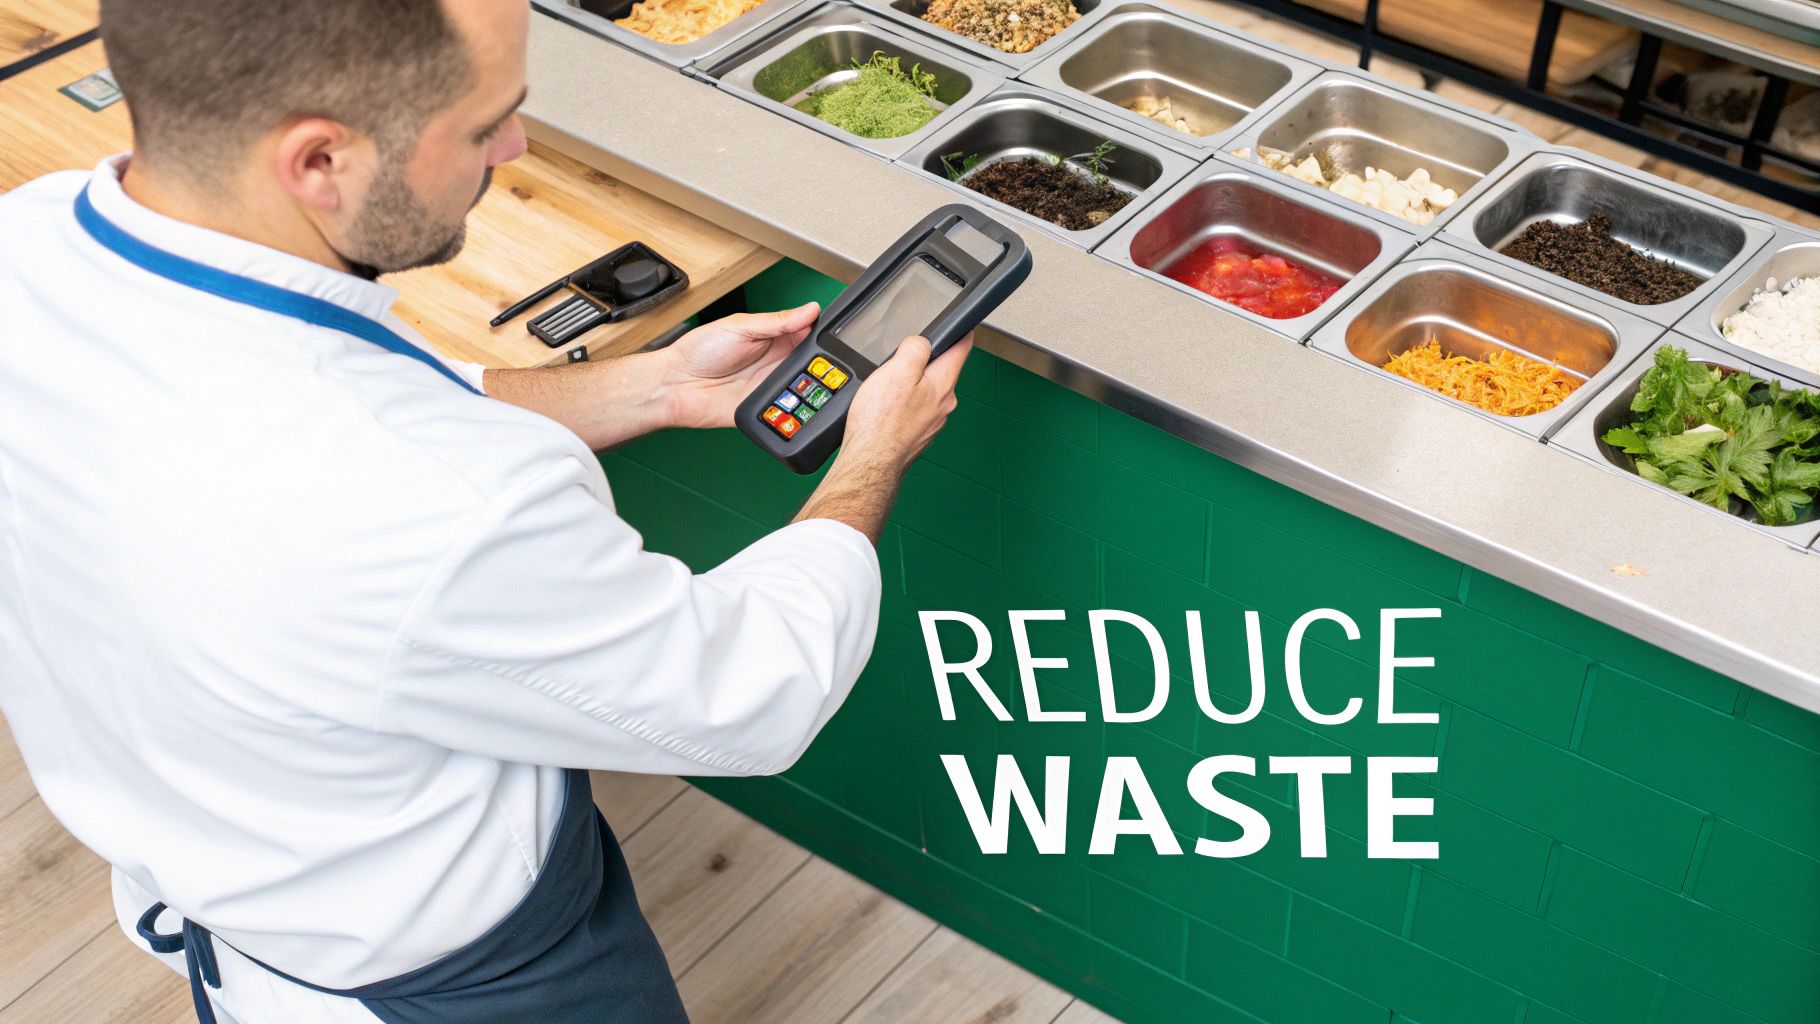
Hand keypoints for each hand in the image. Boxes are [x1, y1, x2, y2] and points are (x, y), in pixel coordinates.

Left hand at [661, 303, 819, 428]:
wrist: (675, 385)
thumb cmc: (698, 352)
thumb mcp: (739, 326)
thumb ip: (776, 321)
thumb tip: (809, 310)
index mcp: (771, 337)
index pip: (805, 332)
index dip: (819, 332)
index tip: (831, 332)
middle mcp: (774, 362)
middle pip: (810, 362)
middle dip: (821, 361)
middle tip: (826, 358)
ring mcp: (770, 386)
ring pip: (804, 387)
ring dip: (810, 383)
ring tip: (814, 377)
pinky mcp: (765, 409)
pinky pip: (788, 410)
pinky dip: (796, 406)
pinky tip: (799, 398)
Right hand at [838, 332, 972, 476]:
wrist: (869, 462)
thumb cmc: (881, 422)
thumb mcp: (898, 370)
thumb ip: (916, 348)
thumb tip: (921, 342)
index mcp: (943, 384)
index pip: (962, 349)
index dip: (961, 332)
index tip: (960, 324)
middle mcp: (943, 404)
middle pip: (942, 370)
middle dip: (925, 360)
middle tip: (901, 358)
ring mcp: (931, 421)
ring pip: (926, 391)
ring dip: (911, 384)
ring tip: (888, 387)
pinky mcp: (917, 433)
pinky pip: (914, 409)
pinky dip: (903, 404)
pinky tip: (885, 408)